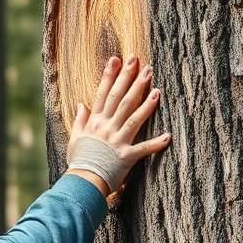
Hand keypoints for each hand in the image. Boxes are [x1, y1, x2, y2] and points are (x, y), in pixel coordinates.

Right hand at [65, 55, 170, 195]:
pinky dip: (156, 143)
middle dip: (131, 80)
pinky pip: (144, 149)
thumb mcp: (75, 138)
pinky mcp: (126, 156)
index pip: (103, 94)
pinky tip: (168, 135)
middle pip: (121, 99)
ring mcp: (117, 141)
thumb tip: (80, 104)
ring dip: (146, 103)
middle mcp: (106, 128)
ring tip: (157, 88)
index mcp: (95, 122)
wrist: (82, 182)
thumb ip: (80, 121)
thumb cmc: (79, 161)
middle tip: (142, 63)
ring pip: (133, 117)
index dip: (110, 76)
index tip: (116, 59)